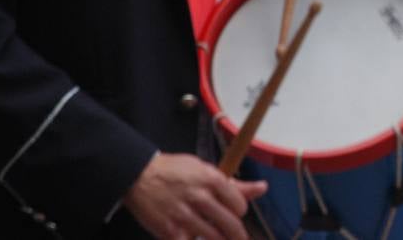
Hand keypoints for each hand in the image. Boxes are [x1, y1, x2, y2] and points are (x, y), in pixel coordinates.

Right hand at [122, 152, 265, 239]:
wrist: (139, 176)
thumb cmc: (174, 171)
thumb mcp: (205, 169)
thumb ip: (234, 184)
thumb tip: (263, 188)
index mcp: (211, 179)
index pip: (240, 204)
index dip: (239, 211)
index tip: (235, 213)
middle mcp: (200, 197)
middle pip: (231, 225)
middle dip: (238, 235)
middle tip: (237, 237)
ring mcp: (185, 216)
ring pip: (215, 238)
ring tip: (219, 236)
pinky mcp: (170, 232)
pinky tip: (195, 236)